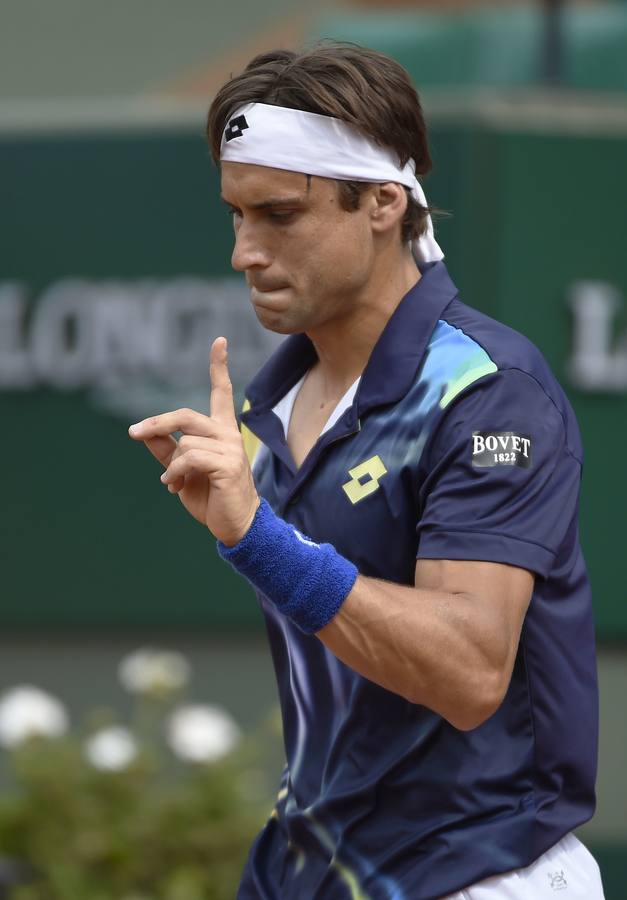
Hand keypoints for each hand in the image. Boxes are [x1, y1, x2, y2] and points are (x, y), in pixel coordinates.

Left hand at [127, 336, 259, 545]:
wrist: (235, 525)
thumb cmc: (210, 496)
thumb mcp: (181, 469)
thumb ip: (165, 448)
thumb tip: (142, 430)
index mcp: (221, 431)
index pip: (221, 392)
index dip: (219, 366)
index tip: (220, 341)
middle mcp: (228, 435)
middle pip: (185, 416)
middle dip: (156, 423)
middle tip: (133, 432)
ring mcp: (231, 449)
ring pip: (185, 443)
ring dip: (171, 466)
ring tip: (173, 482)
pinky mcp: (228, 466)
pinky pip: (189, 459)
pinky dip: (175, 474)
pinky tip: (175, 486)